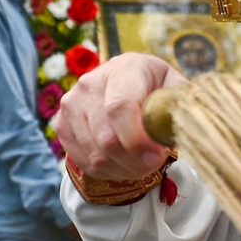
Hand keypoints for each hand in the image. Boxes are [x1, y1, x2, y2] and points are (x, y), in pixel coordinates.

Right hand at [54, 52, 179, 182]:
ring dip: (123, 169)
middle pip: (107, 138)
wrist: (126, 82)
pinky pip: (84, 162)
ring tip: (141, 164)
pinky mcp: (62, 125)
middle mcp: (90, 83)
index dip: (138, 140)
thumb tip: (174, 130)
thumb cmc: (155, 87)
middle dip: (135, 161)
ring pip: (96, 156)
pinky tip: (123, 164)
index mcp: (123, 68)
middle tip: (155, 164)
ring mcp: (71, 105)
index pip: (120, 107)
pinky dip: (107, 171)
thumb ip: (178, 106)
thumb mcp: (175, 89)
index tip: (158, 157)